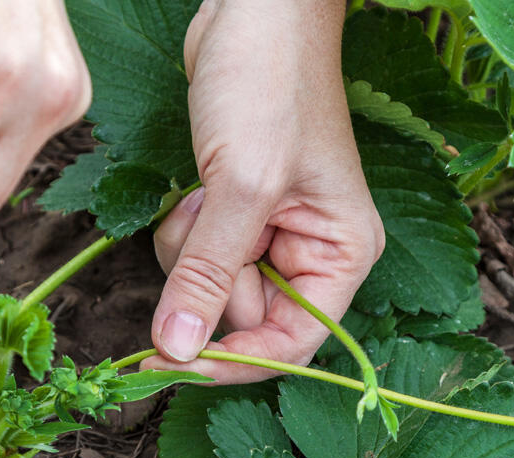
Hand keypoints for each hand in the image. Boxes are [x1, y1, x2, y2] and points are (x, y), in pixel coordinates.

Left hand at [143, 0, 384, 382]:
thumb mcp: (240, 187)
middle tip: (202, 222)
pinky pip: (197, 254)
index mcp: (341, 254)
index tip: (172, 366)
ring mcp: (271, 233)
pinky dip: (184, 228)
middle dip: (207, 279)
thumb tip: (177, 354)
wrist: (252, 11)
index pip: (292, 344)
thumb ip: (208, 276)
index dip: (233, 362)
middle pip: (244, 317)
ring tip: (200, 193)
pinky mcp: (236, 212)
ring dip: (189, 250)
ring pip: (211, 287)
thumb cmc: (268, 85)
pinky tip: (194, 184)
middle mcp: (311, 252)